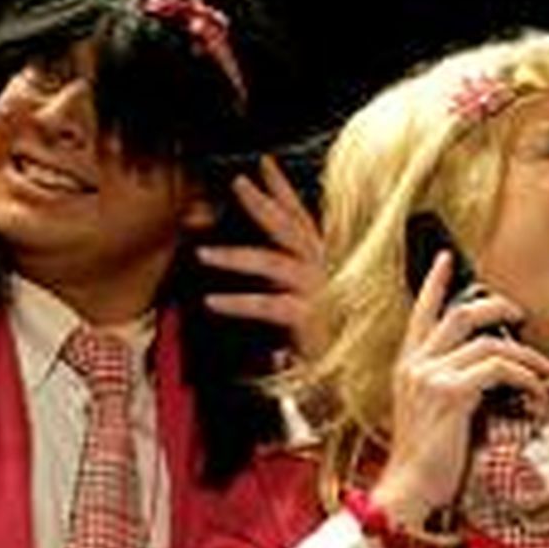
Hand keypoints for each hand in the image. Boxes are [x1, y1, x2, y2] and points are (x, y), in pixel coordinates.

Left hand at [198, 156, 328, 360]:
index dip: (283, 190)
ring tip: (202, 254)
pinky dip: (238, 303)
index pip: (302, 219)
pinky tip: (212, 302)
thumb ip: (278, 283)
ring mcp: (318, 295)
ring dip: (235, 256)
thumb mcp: (301, 306)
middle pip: (291, 229)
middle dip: (263, 203)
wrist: (346, 384)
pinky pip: (268, 305)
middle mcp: (324, 273)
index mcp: (322, 265)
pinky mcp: (308, 322)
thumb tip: (244, 261)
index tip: (264, 163)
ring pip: (274, 263)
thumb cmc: (323, 346)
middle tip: (237, 183)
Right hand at [368, 252, 548, 524]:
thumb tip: (489, 377)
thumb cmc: (425, 463)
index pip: (421, 314)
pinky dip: (525, 378)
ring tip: (544, 371)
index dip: (436, 284)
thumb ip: (451, 388)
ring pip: (488, 342)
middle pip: (461, 315)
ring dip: (524, 354)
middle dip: (496, 307)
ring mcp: (431, 377)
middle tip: (520, 315)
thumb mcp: (432, 416)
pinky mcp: (452, 394)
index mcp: (407, 368)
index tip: (447, 259)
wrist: (408, 491)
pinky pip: (499, 369)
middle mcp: (416, 366)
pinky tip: (537, 393)